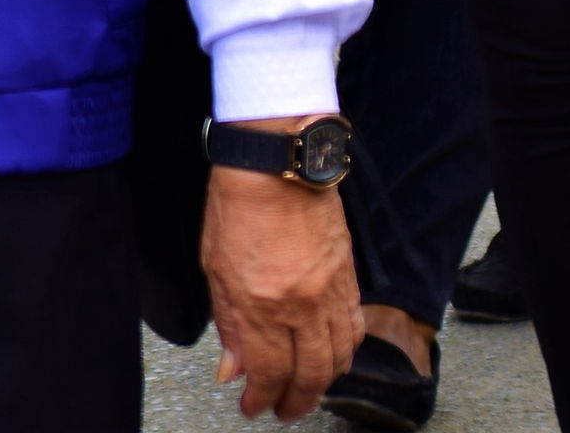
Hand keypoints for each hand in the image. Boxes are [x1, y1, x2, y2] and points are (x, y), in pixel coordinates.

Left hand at [201, 128, 360, 419]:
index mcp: (259, 305)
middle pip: (309, 376)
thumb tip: (234, 368)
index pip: (268, 374)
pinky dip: (346, 352)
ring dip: (324, 383)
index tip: (253, 407)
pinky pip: (355, 329)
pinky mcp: (349, 277)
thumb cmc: (238, 205)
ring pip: (339, 359)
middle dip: (296, 402)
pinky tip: (335, 357)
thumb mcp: (214, 267)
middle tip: (284, 411)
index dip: (262, 399)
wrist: (277, 161)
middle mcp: (300, 306)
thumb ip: (228, 323)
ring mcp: (329, 293)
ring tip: (308, 390)